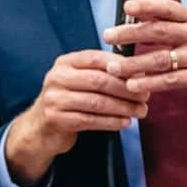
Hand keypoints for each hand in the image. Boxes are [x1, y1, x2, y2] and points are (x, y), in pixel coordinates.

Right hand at [6, 49, 149, 186]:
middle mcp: (57, 77)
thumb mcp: (79, 81)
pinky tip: (124, 123)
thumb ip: (102, 74)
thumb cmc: (69, 101)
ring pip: (96, 102)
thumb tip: (138, 73)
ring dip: (122, 108)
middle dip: (126, 89)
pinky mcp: (57, 119)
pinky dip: (111, 122)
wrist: (40, 127)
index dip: (121, 66)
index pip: (96, 58)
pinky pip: (90, 120)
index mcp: (65, 63)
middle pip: (98, 81)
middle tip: (145, 96)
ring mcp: (54, 98)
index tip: (142, 75)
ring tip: (140, 111)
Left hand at [103, 0, 186, 104]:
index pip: (168, 7)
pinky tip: (133, 85)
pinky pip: (170, 80)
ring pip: (161, 58)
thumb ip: (170, 24)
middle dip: (130, 33)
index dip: (146, 6)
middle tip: (109, 36)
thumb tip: (134, 18)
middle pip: (159, 30)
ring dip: (134, 63)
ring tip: (114, 67)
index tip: (126, 7)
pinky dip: (149, 83)